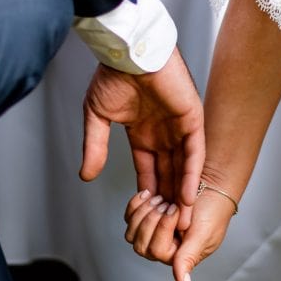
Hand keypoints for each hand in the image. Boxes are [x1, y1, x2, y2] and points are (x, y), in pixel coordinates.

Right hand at [80, 46, 203, 229]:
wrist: (127, 49)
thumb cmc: (112, 74)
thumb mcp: (97, 116)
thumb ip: (95, 147)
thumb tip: (85, 175)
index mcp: (142, 133)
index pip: (147, 172)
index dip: (147, 195)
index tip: (146, 219)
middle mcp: (162, 133)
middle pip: (168, 175)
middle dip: (168, 202)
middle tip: (168, 230)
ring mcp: (179, 127)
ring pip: (183, 169)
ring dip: (182, 195)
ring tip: (182, 223)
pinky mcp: (191, 119)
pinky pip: (194, 153)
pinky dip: (191, 175)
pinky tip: (187, 197)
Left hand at [123, 182, 234, 280]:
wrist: (212, 185)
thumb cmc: (213, 211)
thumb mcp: (202, 235)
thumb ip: (188, 258)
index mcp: (177, 255)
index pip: (157, 250)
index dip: (162, 228)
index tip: (174, 209)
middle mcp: (163, 247)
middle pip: (141, 245)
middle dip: (151, 220)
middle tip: (167, 203)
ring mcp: (152, 233)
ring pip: (132, 232)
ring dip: (142, 213)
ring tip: (160, 198)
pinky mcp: (145, 217)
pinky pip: (129, 217)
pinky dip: (135, 204)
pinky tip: (148, 194)